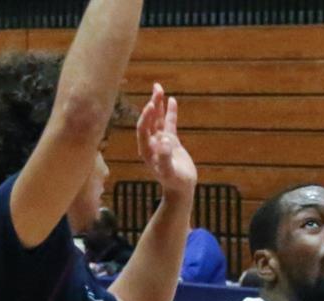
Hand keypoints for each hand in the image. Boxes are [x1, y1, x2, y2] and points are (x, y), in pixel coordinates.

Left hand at [135, 84, 195, 198]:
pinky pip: (169, 124)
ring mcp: (160, 141)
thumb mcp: (170, 173)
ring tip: (159, 88)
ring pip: (157, 119)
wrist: (181, 189)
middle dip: (152, 104)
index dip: (146, 117)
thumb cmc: (175, 183)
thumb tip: (164, 142)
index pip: (143, 129)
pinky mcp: (170, 141)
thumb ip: (165, 158)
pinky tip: (171, 100)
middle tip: (156, 88)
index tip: (150, 105)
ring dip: (158, 104)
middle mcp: (151, 143)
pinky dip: (170, 113)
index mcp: (146, 150)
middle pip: (149, 120)